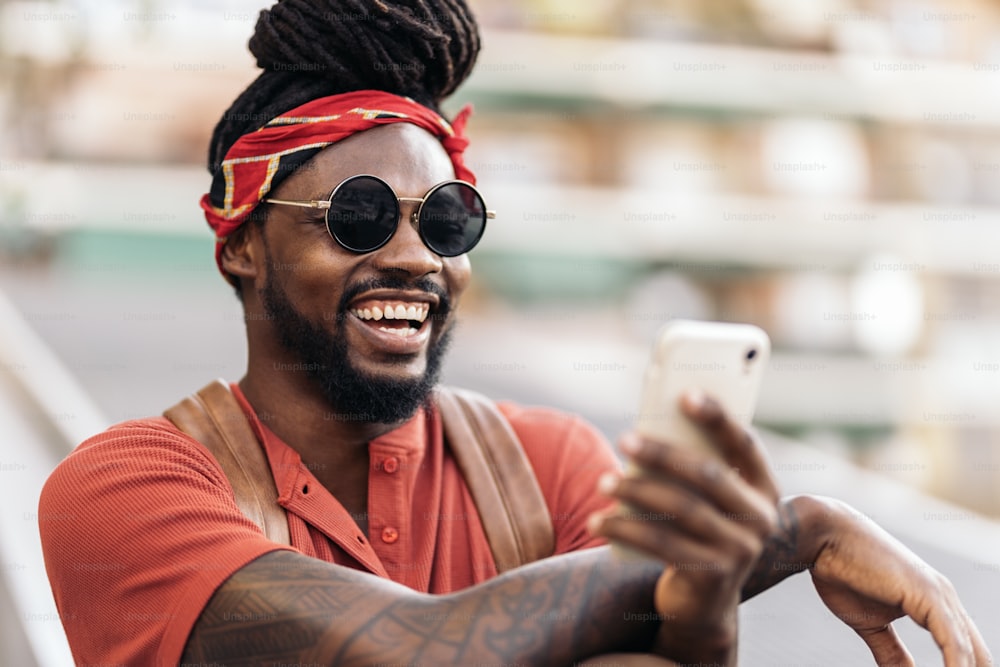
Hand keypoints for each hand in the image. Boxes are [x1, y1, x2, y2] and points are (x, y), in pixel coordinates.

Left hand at [590, 391, 780, 663]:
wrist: (703, 603)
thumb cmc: (697, 533)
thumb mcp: (706, 501)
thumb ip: (694, 468)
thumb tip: (648, 430)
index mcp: (764, 490)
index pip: (744, 444)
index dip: (718, 417)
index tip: (685, 394)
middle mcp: (761, 520)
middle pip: (707, 475)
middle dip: (663, 452)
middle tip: (625, 438)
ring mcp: (740, 550)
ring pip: (680, 508)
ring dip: (636, 490)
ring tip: (604, 482)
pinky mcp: (712, 575)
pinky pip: (662, 542)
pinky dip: (625, 527)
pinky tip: (599, 519)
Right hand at [800, 496, 992, 666]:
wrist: (825, 538)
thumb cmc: (841, 572)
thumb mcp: (870, 624)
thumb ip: (891, 653)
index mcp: (934, 602)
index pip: (964, 649)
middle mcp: (945, 598)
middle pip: (977, 655)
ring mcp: (941, 596)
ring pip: (971, 653)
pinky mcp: (930, 596)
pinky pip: (955, 644)